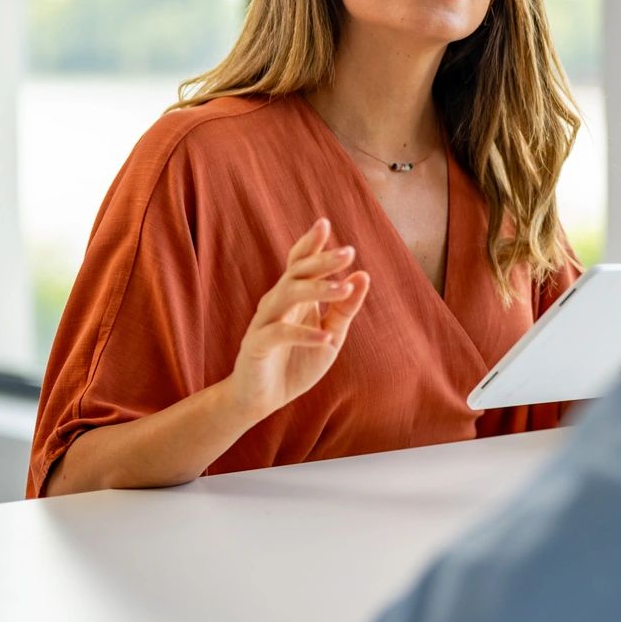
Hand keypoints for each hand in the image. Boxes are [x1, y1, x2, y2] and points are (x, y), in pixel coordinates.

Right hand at [227, 218, 371, 416]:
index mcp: (294, 297)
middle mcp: (276, 303)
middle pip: (295, 272)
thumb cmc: (297, 362)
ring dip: (316, 290)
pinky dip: (303, 334)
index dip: (311, 243)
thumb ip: (345, 308)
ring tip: (343, 290)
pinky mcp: (256, 346)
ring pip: (286, 295)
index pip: (300, 262)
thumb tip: (364, 275)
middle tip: (349, 252)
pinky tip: (325, 338)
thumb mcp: (331, 334)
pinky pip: (279, 334)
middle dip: (322, 261)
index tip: (325, 222)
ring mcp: (264, 322)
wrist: (262, 399)